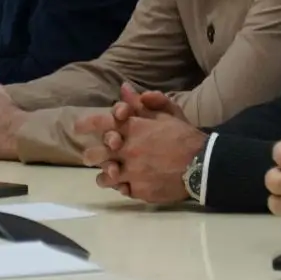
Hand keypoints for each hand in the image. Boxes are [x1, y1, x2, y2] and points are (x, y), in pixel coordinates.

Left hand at [77, 83, 203, 203]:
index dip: (86, 124)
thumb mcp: (169, 113)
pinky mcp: (140, 191)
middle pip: (95, 154)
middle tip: (89, 157)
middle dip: (91, 155)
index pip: (101, 123)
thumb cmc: (185, 136)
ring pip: (104, 177)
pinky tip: (127, 184)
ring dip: (105, 175)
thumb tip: (124, 88)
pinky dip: (122, 187)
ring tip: (109, 174)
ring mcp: (132, 173)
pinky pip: (121, 191)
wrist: (203, 165)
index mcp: (134, 129)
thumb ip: (145, 101)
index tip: (77, 127)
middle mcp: (128, 151)